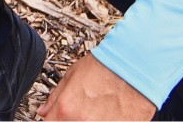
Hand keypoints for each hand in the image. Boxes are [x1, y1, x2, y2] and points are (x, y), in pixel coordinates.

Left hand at [37, 53, 154, 119]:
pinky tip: (109, 112)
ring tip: (96, 109)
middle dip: (68, 119)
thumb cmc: (107, 66)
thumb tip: (44, 110)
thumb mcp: (72, 75)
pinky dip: (105, 120)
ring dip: (88, 119)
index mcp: (67, 109)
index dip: (52, 117)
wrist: (137, 66)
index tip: (55, 115)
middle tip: (77, 110)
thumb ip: (55, 97)